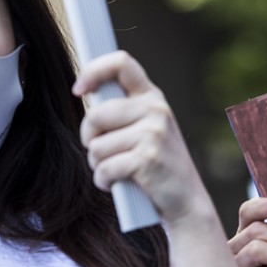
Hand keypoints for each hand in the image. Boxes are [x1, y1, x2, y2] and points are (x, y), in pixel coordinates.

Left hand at [73, 51, 210, 224]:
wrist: (187, 203)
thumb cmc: (157, 167)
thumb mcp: (148, 130)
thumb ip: (123, 112)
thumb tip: (85, 95)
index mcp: (153, 98)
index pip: (121, 63)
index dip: (93, 71)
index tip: (79, 90)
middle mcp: (155, 110)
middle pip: (96, 114)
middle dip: (89, 138)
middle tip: (101, 152)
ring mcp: (154, 133)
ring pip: (96, 146)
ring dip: (98, 165)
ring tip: (116, 171)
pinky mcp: (148, 158)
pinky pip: (105, 168)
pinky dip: (104, 181)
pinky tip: (117, 184)